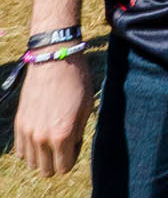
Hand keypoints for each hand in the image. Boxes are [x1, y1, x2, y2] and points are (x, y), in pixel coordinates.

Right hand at [14, 53, 94, 175]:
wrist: (54, 58)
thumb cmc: (76, 79)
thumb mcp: (87, 107)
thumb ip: (79, 132)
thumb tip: (72, 146)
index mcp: (63, 135)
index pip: (64, 167)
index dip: (72, 158)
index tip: (75, 144)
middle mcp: (42, 138)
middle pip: (46, 170)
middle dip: (57, 160)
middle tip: (64, 143)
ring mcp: (28, 131)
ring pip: (32, 163)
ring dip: (42, 156)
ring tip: (51, 138)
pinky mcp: (19, 123)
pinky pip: (21, 150)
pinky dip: (29, 148)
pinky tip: (39, 135)